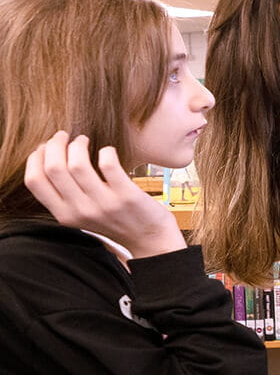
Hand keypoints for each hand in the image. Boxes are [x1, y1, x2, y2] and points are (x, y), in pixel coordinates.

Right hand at [24, 131, 185, 258]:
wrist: (149, 238)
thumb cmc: (114, 221)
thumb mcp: (81, 215)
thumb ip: (64, 196)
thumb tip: (48, 159)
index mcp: (64, 215)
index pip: (34, 182)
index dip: (35, 158)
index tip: (45, 146)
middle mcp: (80, 211)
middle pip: (53, 168)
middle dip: (55, 144)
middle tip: (64, 136)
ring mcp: (104, 204)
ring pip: (76, 164)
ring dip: (77, 144)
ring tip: (83, 140)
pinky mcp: (127, 196)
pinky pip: (108, 164)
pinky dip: (106, 151)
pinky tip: (108, 151)